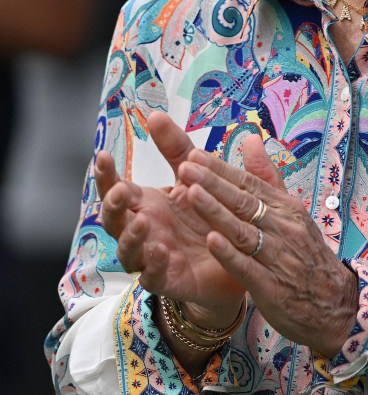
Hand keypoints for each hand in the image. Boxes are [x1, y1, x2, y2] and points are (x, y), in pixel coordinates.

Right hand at [95, 112, 245, 326]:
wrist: (239, 256)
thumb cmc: (209, 212)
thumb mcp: (196, 174)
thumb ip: (176, 148)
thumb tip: (154, 114)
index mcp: (146, 204)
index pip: (117, 188)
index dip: (106, 175)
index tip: (102, 155)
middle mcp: (144, 230)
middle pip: (114, 220)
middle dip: (113, 206)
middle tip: (121, 191)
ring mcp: (152, 257)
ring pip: (128, 252)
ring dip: (131, 237)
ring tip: (141, 223)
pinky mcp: (170, 280)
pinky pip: (154, 277)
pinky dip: (154, 266)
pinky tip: (161, 251)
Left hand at [178, 136, 358, 357]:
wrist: (336, 304)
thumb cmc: (306, 255)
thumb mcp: (293, 213)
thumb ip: (267, 178)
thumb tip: (250, 139)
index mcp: (287, 209)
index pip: (250, 184)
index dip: (221, 170)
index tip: (195, 156)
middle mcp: (283, 228)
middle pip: (244, 203)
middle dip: (212, 184)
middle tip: (185, 167)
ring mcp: (278, 257)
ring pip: (243, 231)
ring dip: (216, 212)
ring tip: (189, 194)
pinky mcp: (272, 287)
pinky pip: (247, 266)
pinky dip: (228, 253)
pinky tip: (209, 240)